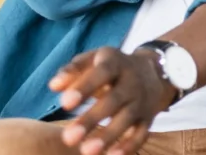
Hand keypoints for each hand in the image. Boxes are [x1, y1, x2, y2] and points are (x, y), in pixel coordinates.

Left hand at [49, 47, 175, 154]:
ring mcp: (141, 101)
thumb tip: (53, 86)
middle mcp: (132, 81)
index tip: (65, 104)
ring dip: (108, 136)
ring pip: (127, 119)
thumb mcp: (93, 60)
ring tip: (86, 151)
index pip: (101, 73)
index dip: (84, 88)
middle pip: (113, 100)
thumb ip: (72, 71)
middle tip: (68, 137)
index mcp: (115, 63)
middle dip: (91, 119)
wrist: (152, 71)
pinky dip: (129, 146)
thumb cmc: (110, 67)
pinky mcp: (148, 118)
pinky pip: (141, 134)